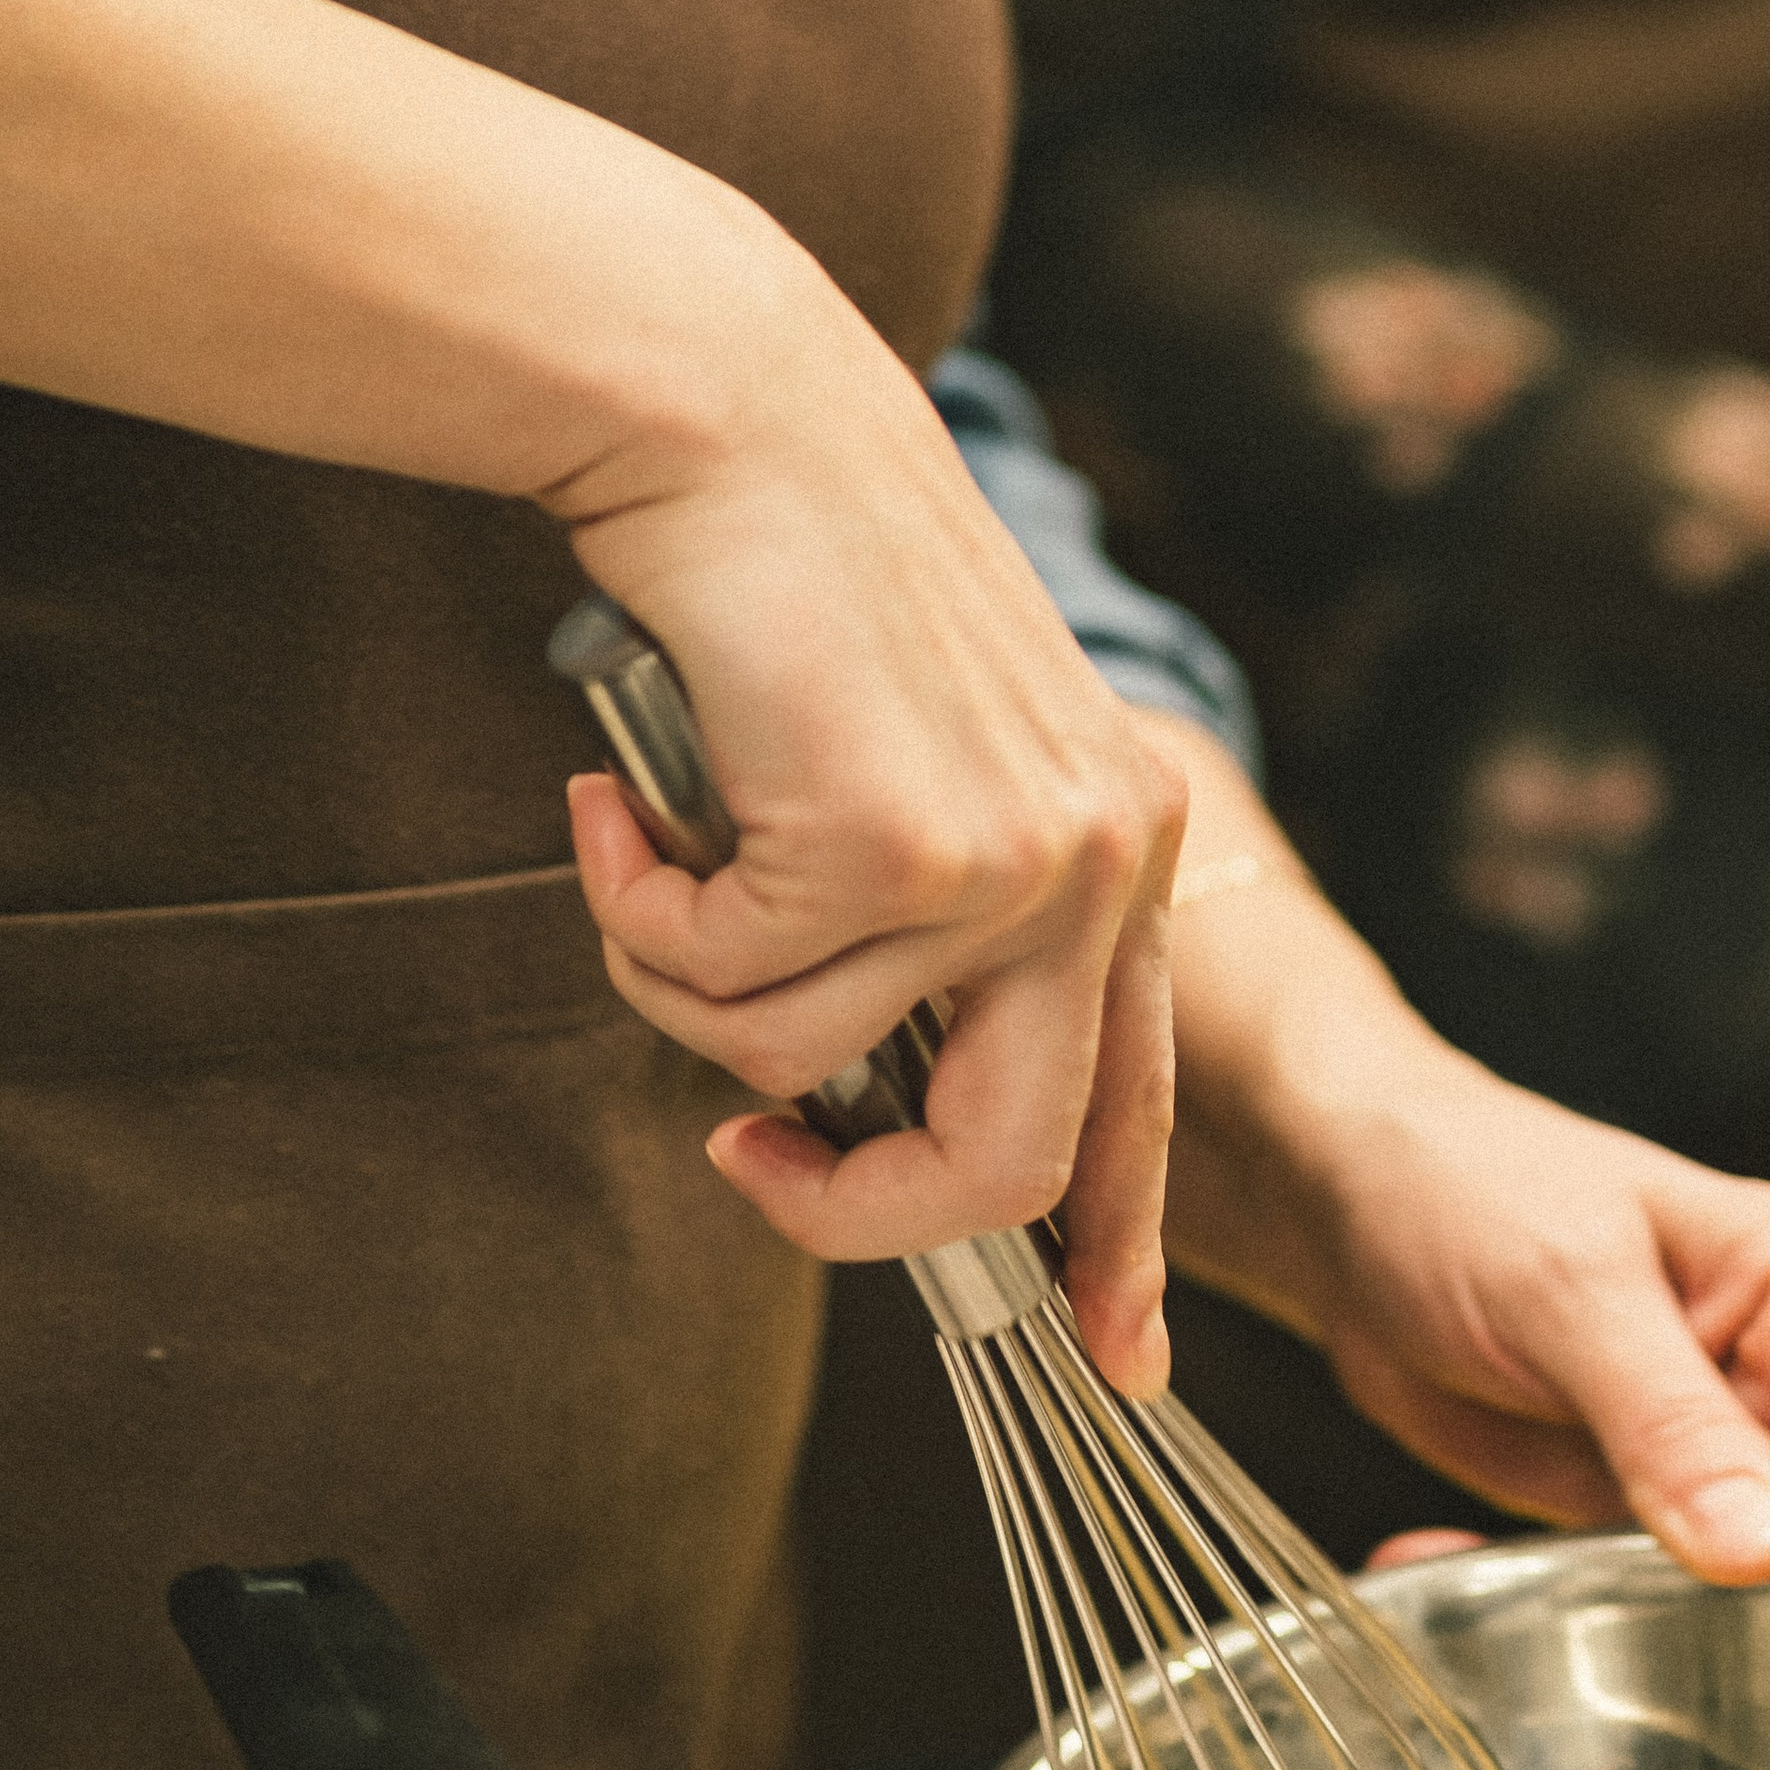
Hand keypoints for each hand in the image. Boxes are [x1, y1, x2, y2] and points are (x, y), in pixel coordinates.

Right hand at [559, 296, 1188, 1390]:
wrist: (732, 417)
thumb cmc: (789, 594)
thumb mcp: (905, 775)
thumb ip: (924, 938)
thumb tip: (849, 1114)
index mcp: (1127, 840)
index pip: (1144, 1094)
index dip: (1118, 1242)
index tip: (1110, 1352)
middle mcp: (1109, 853)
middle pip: (1010, 1161)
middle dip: (858, 1210)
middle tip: (752, 1168)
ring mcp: (1016, 854)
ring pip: (807, 1066)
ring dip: (686, 987)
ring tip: (650, 853)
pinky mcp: (900, 843)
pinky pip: (722, 988)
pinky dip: (638, 914)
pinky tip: (624, 803)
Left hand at [1142, 723, 1769, 1581]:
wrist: (1347, 1192)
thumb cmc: (1461, 1185)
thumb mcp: (1565, 1291)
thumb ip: (1670, 1423)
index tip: (1715, 1580)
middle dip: (1720, 1601)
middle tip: (1580, 1572)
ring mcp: (1727, 1446)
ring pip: (1738, 1598)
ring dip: (1613, 1606)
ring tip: (1490, 1553)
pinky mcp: (1647, 1498)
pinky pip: (1638, 1592)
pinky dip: (1543, 1594)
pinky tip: (1444, 1550)